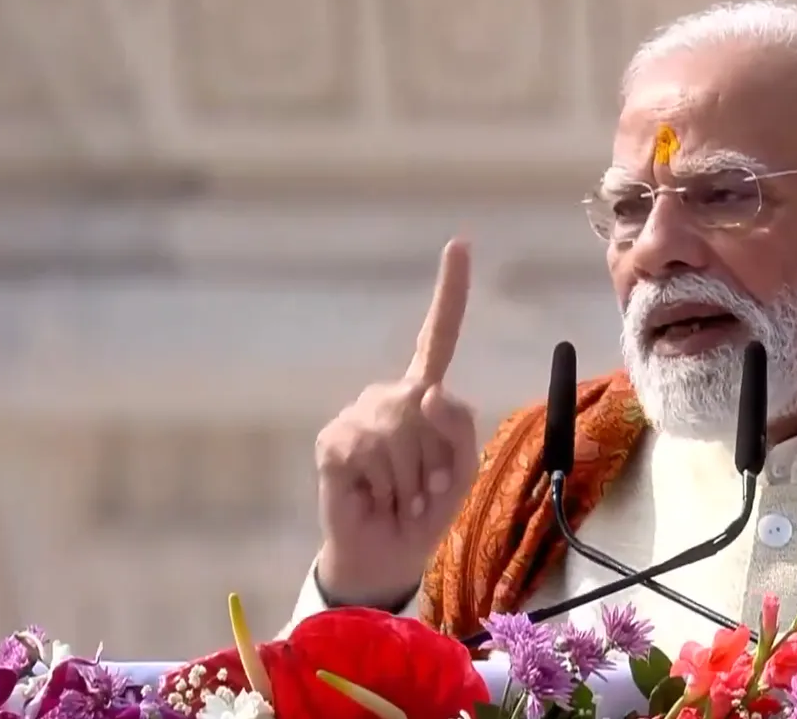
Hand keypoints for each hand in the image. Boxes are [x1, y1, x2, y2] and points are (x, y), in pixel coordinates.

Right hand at [314, 239, 478, 607]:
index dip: (449, 291)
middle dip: (434, 460)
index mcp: (425, 396)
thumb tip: (426, 392)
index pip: (437, 337)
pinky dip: (382, 483)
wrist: (387, 555)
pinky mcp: (334, 439)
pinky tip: (371, 495)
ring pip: (399, 430)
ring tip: (398, 495)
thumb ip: (460, 427)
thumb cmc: (426, 510)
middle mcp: (391, 395)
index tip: (459, 242)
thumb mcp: (462, 471)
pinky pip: (369, 448)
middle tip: (422, 490)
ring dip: (409, 478)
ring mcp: (358, 414)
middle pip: (426, 406)